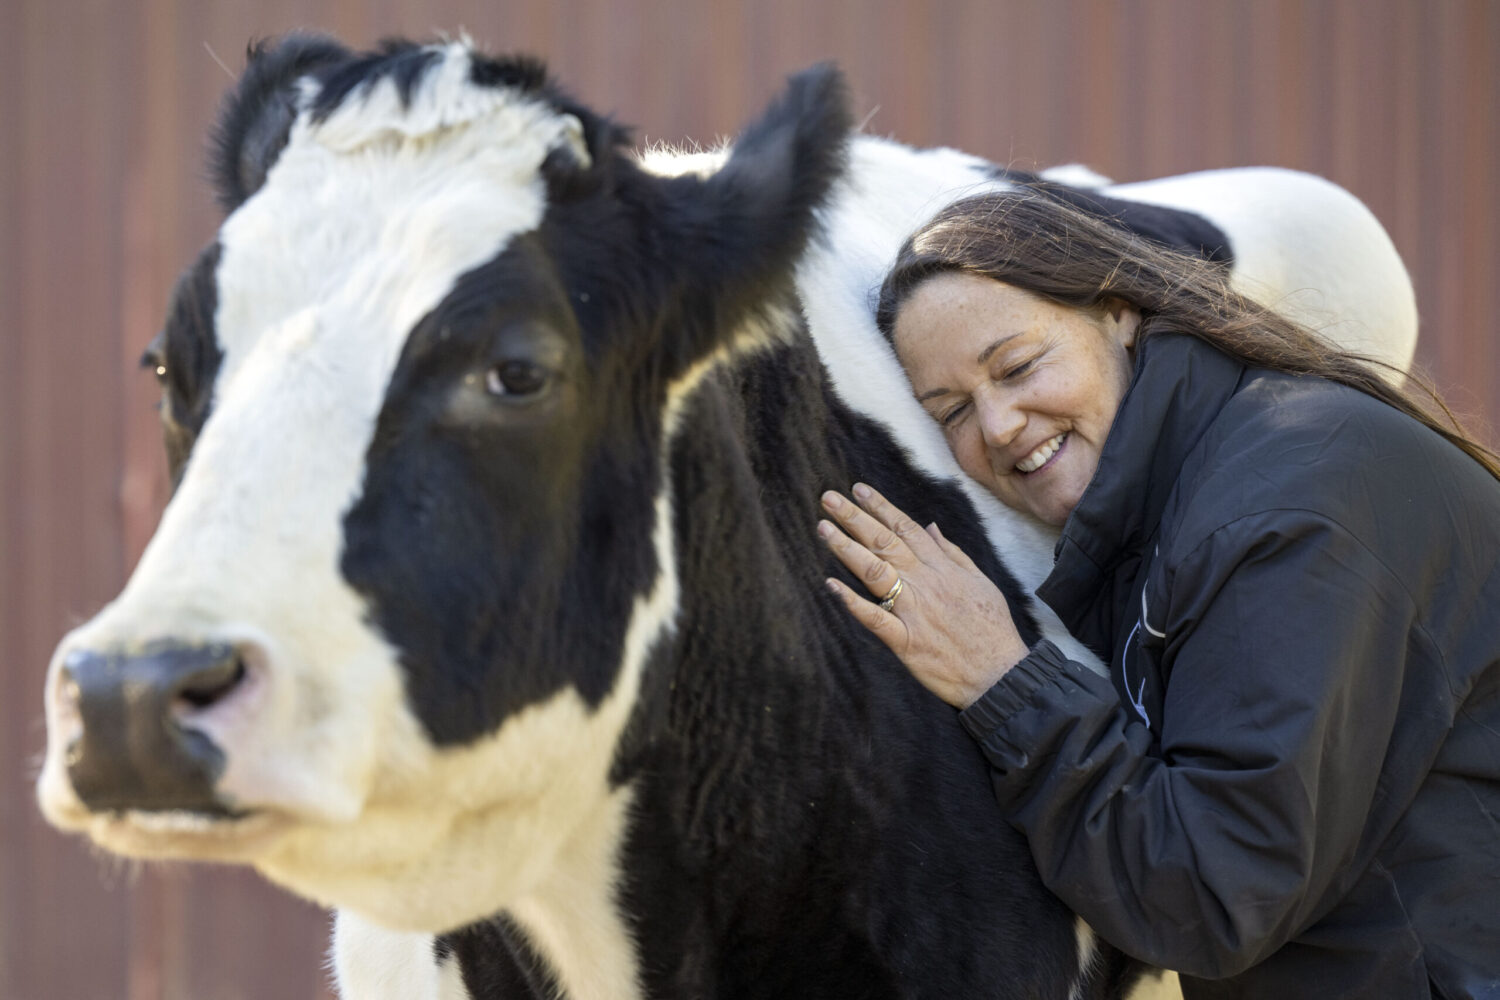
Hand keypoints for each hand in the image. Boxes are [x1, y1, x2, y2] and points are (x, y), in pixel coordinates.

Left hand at [818, 483, 1029, 707]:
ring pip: (875, 572)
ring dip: (847, 548)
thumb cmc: (992, 629)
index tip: (858, 489)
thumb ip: (952, 553)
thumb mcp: (980, 581)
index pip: (906, 529)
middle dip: (855, 518)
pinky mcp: (906, 641)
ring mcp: (914, 612)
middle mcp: (925, 584)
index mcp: (942, 569)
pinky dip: (853, 602)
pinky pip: (875, 618)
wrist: (1000, 674)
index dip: (880, 507)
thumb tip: (931, 526)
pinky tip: (831, 585)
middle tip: (828, 498)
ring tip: (824, 528)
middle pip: (885, 543)